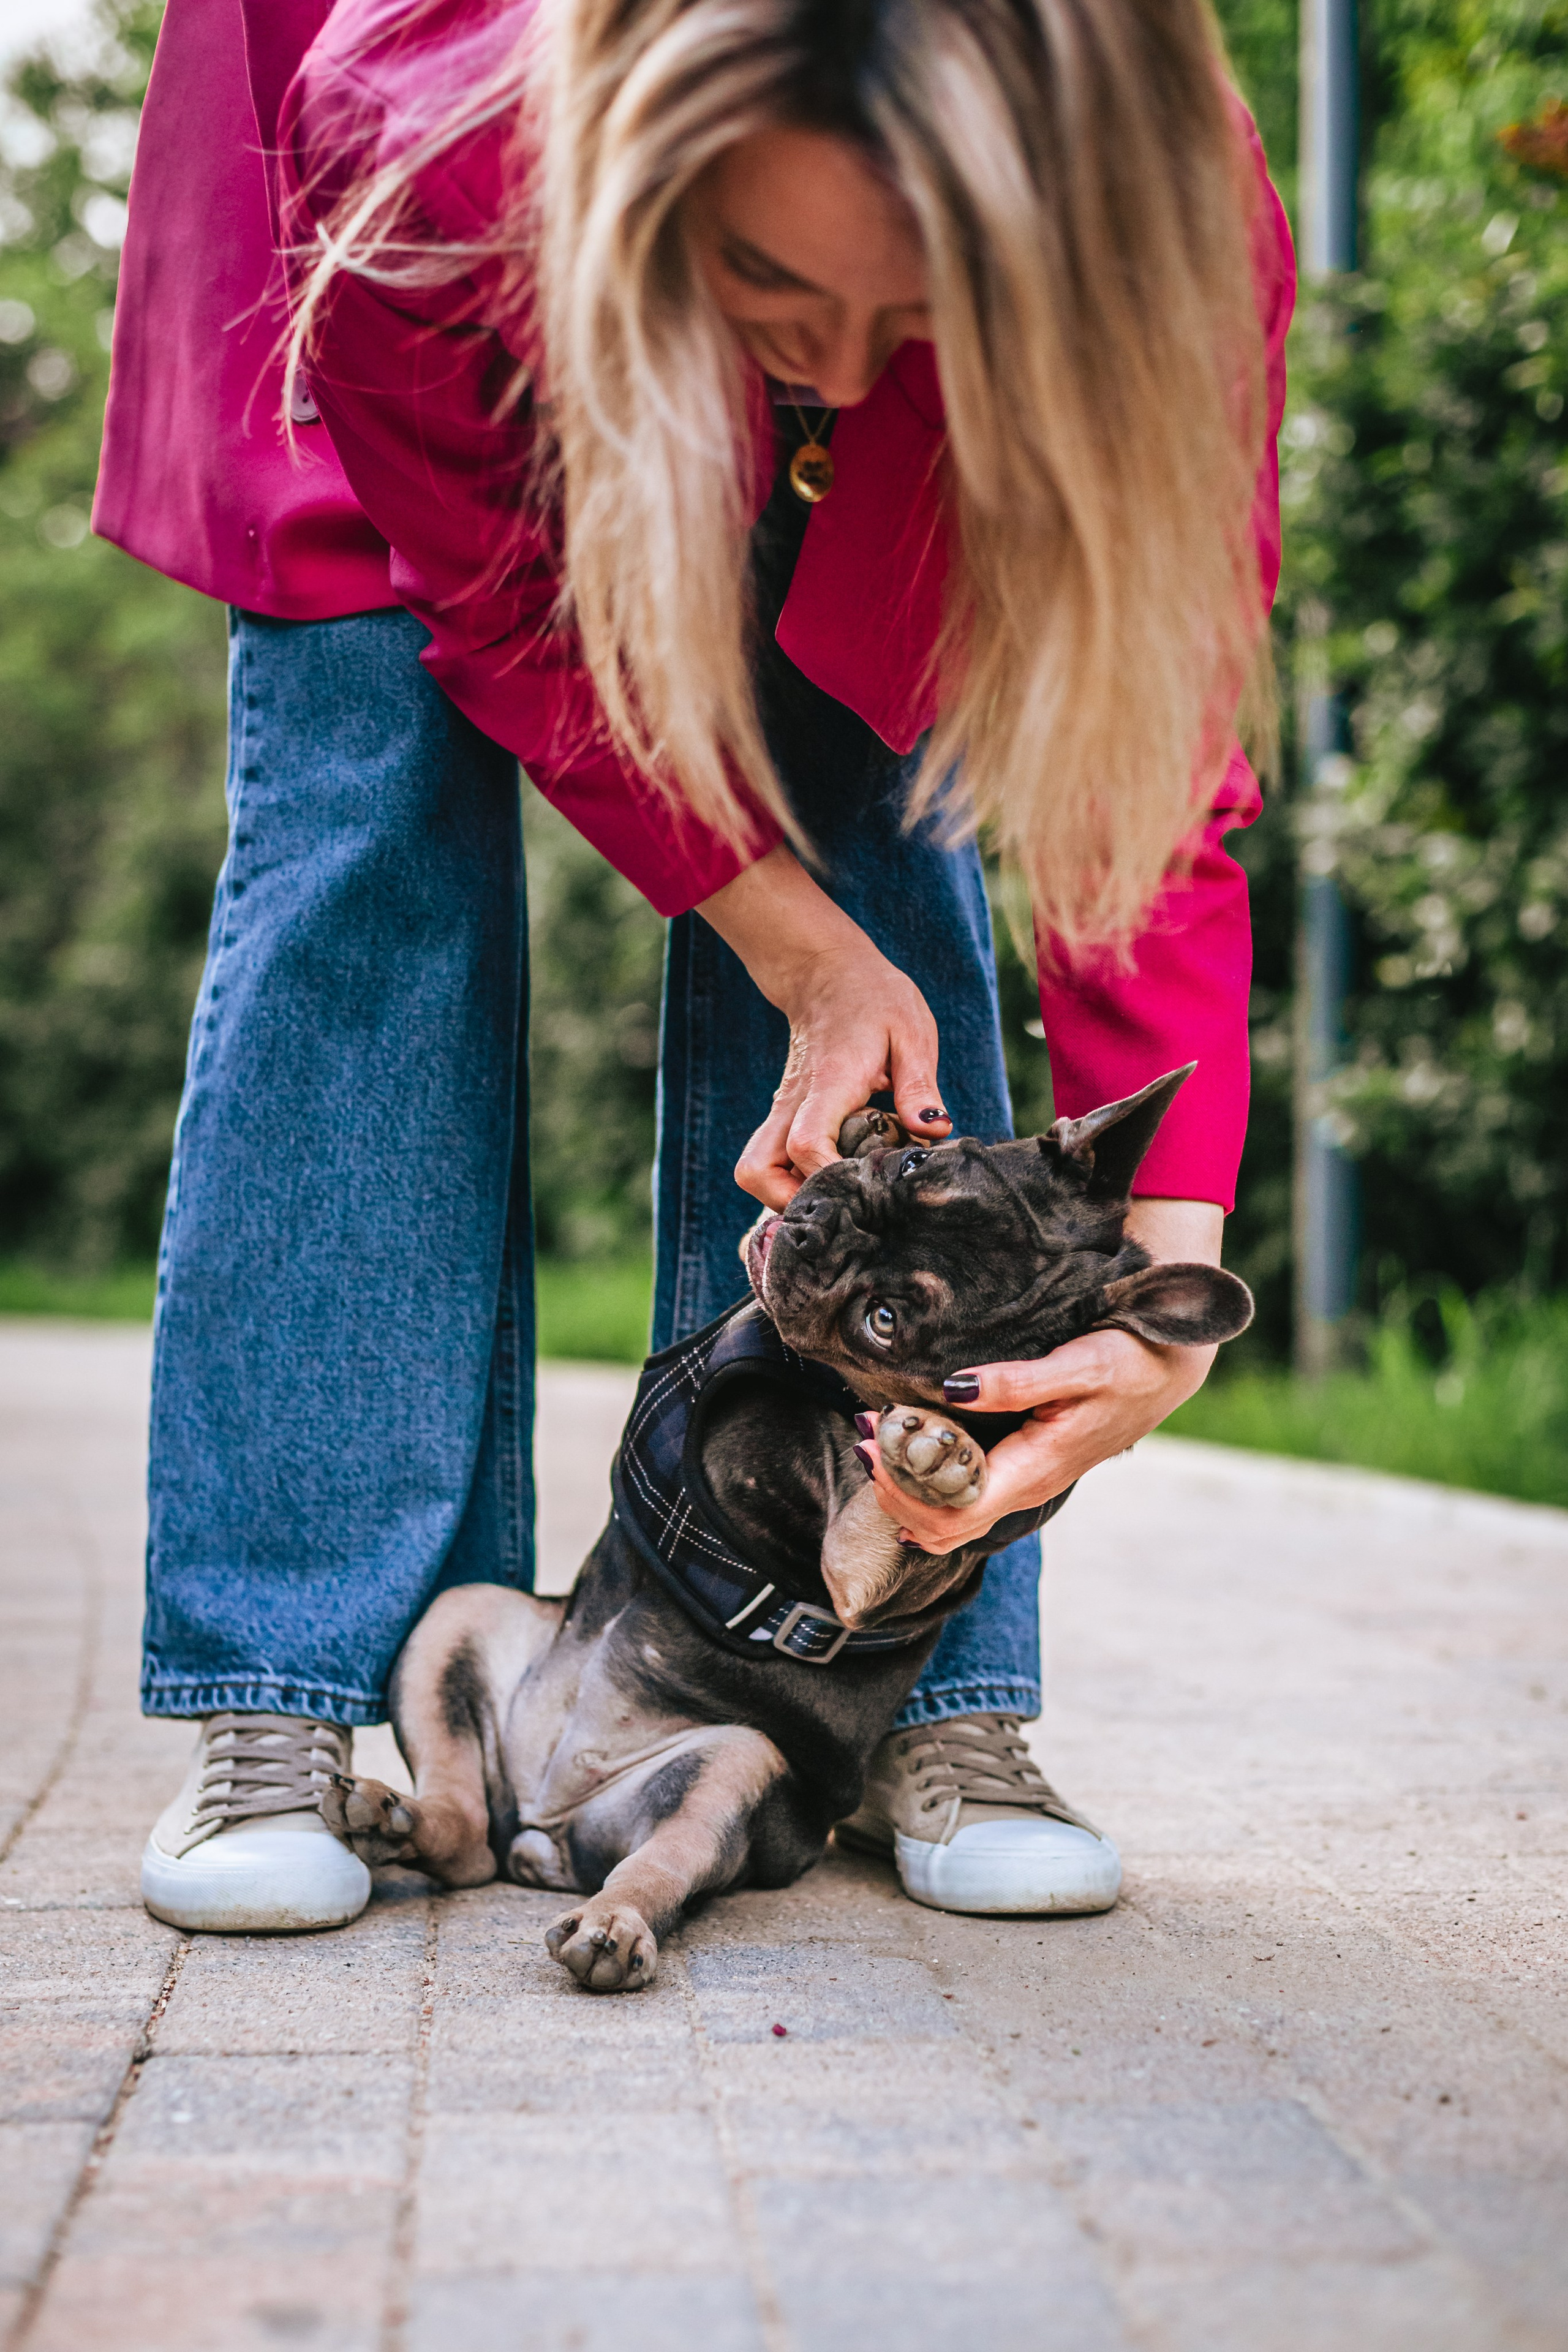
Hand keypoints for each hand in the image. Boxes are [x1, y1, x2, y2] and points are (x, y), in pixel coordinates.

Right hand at [696, 843, 949, 1206]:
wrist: (827, 972)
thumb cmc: (874, 999)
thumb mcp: (911, 1032)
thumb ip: (920, 1085)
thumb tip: (933, 1131)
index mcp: (830, 1083)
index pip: (806, 1143)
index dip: (829, 1176)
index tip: (865, 1186)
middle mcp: (793, 1103)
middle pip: (758, 1172)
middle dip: (792, 1202)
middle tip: (843, 1204)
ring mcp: (782, 1110)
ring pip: (754, 1171)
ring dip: (784, 1195)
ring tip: (836, 1196)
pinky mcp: (783, 1116)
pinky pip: (768, 1161)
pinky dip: (788, 1181)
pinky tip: (830, 1177)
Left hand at [857, 1200, 1226, 1551]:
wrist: (1168, 1368)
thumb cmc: (1128, 1362)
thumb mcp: (1077, 1364)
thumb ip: (1015, 1382)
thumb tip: (953, 1389)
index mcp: (1035, 1469)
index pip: (954, 1510)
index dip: (904, 1489)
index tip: (872, 1442)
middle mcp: (1027, 1486)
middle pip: (944, 1525)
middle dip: (894, 1492)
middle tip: (860, 1437)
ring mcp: (1026, 1481)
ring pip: (954, 1517)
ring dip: (907, 1490)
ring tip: (872, 1442)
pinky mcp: (1025, 1467)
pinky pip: (968, 1497)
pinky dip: (929, 1485)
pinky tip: (905, 1460)